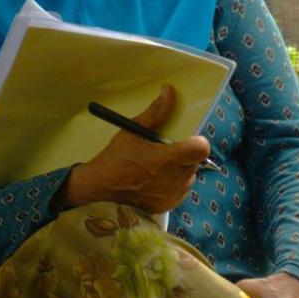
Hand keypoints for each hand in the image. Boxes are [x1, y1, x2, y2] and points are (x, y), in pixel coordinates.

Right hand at [66, 85, 210, 213]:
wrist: (98, 191)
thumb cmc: (115, 159)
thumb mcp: (132, 131)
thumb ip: (156, 112)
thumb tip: (169, 90)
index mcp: (165, 160)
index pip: (200, 150)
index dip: (197, 142)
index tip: (187, 139)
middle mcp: (172, 180)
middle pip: (195, 162)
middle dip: (185, 154)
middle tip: (167, 151)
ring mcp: (171, 196)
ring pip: (190, 176)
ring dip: (181, 169)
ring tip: (160, 166)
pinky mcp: (168, 206)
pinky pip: (181, 190)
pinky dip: (174, 183)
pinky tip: (157, 179)